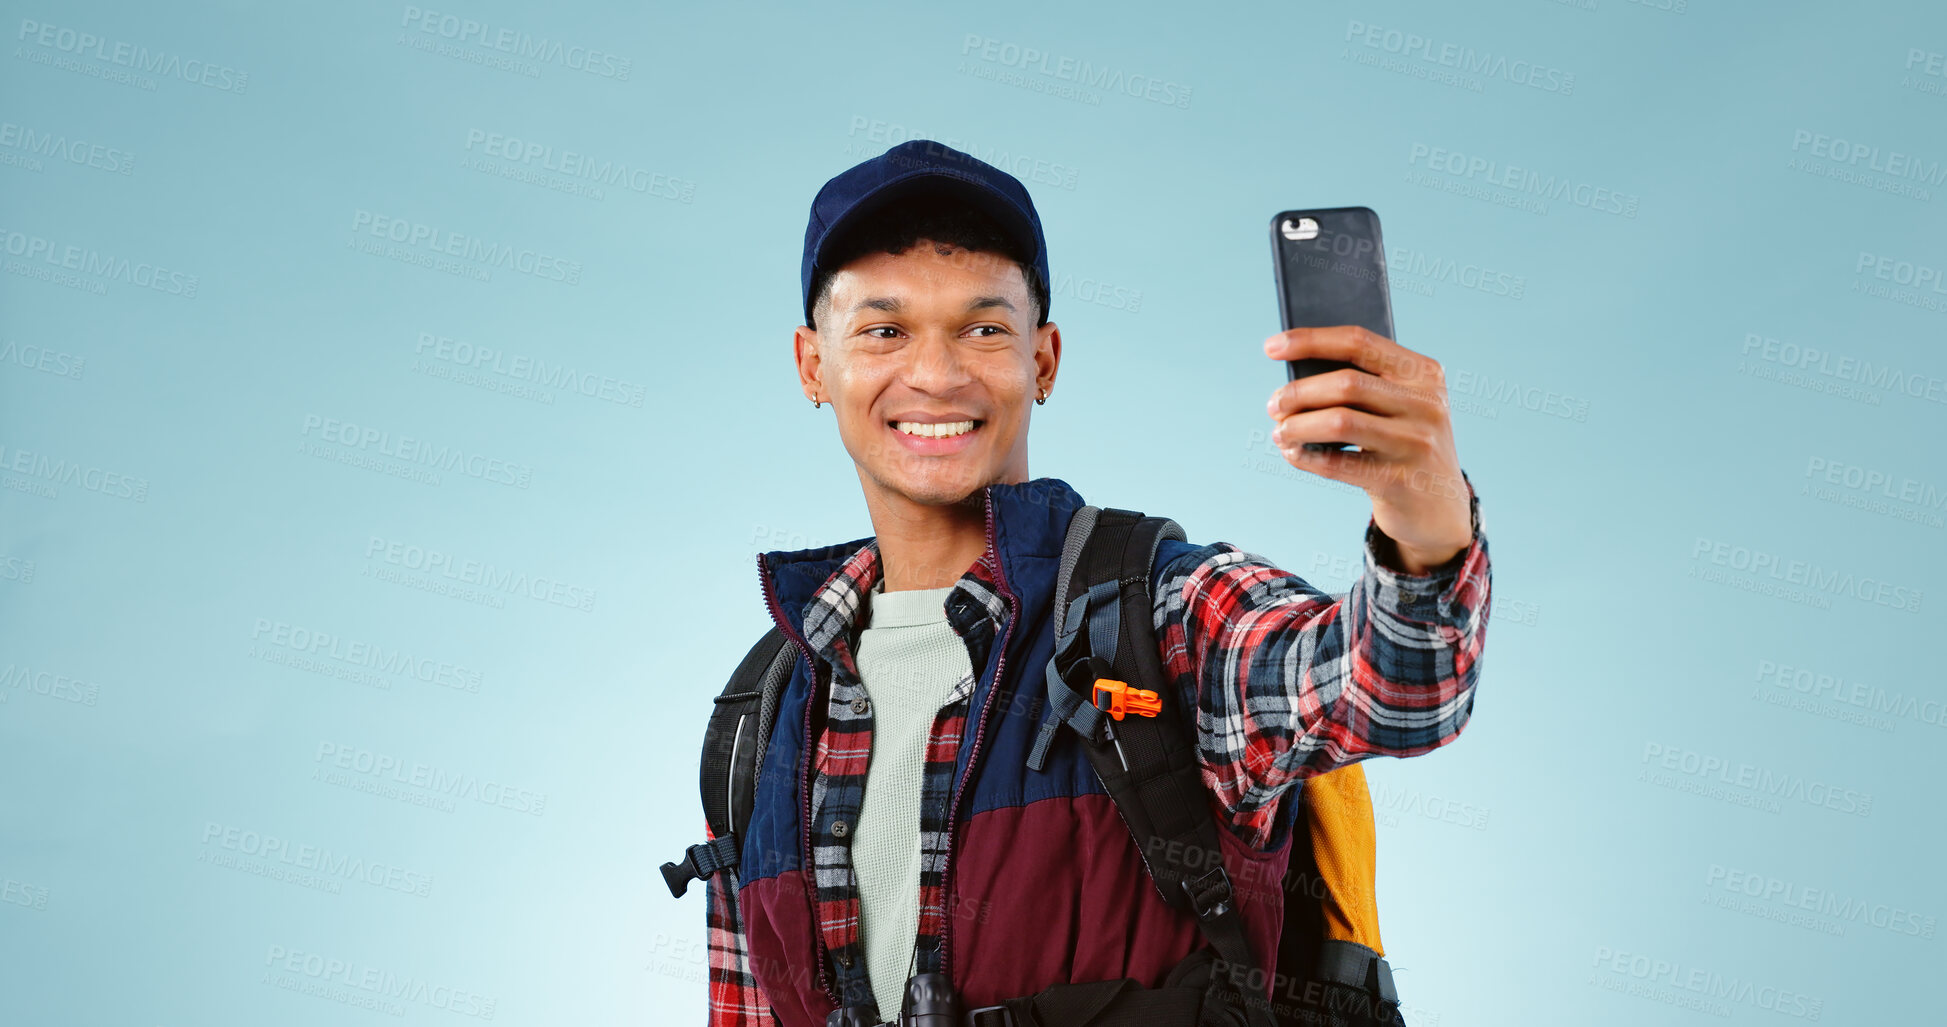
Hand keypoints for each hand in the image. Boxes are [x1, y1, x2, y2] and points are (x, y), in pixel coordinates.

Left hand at [1264, 326, 1472, 573]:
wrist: (1440, 509)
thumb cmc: (1404, 444)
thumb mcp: (1399, 407)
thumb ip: (1362, 385)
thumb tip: (1294, 378)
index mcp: (1424, 373)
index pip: (1359, 342)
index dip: (1310, 340)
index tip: (1271, 346)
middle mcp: (1426, 404)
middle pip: (1346, 383)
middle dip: (1298, 392)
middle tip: (1273, 405)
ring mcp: (1416, 443)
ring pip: (1339, 422)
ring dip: (1297, 425)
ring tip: (1279, 431)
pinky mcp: (1400, 481)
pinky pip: (1338, 464)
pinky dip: (1306, 457)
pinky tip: (1293, 453)